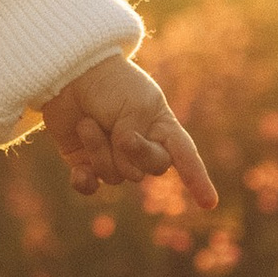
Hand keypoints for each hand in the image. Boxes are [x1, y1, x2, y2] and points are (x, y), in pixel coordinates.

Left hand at [38, 54, 216, 207]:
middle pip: (150, 170)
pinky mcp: (85, 162)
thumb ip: (136, 139)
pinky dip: (85, 180)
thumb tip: (123, 166)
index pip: (185, 156)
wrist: (68, 73)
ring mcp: (112, 155)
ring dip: (100, 150)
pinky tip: (80, 171)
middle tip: (119, 131)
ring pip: (117, 177)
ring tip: (87, 123)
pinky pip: (91, 186)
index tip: (209, 203)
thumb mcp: (135, 105)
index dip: (197, 179)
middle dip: (134, 153)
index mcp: (161, 126)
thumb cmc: (109, 84)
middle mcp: (140, 145)